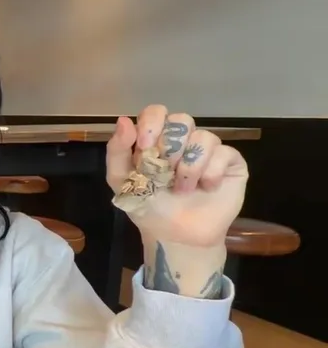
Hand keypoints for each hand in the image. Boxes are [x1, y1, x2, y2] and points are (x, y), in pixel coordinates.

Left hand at [106, 106, 247, 247]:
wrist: (176, 236)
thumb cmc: (148, 208)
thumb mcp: (122, 181)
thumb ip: (117, 151)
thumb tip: (123, 120)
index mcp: (156, 139)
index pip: (156, 112)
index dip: (151, 124)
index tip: (144, 147)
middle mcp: (183, 140)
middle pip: (182, 120)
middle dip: (171, 149)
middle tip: (166, 172)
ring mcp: (208, 150)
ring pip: (204, 137)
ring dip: (189, 167)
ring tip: (183, 189)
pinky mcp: (231, 162)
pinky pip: (224, 153)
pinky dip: (210, 173)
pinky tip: (206, 188)